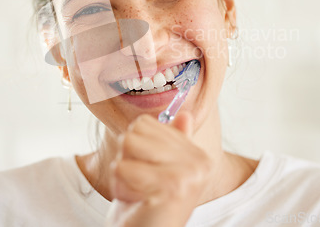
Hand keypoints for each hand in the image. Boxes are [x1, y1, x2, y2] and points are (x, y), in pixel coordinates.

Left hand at [106, 112, 212, 226]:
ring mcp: (188, 175)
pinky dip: (120, 186)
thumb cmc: (147, 206)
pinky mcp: (170, 187)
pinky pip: (121, 168)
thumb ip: (174, 142)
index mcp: (198, 156)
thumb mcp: (159, 169)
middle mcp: (199, 163)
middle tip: (140, 185)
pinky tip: (135, 201)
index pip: (144, 123)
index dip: (135, 149)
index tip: (148, 174)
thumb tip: (185, 114)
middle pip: (134, 132)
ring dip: (122, 173)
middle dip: (127, 160)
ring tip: (137, 191)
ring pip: (127, 145)